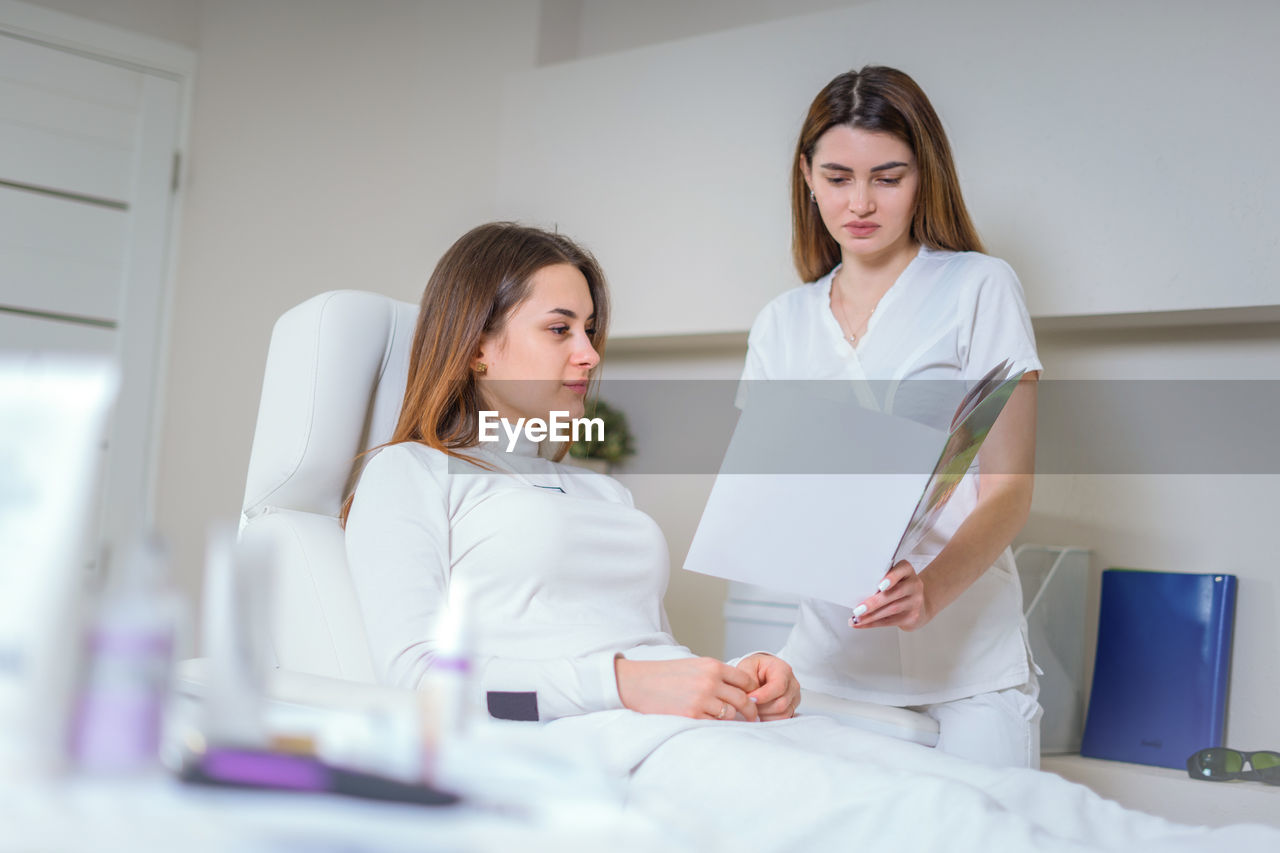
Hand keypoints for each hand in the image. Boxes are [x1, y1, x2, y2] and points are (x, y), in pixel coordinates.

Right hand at [615, 656, 759, 720]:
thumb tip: (737, 689)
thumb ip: (714, 674)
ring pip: (731, 713)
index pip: (745, 680)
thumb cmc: (664, 675)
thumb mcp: (693, 665)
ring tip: (727, 720)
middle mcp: (710, 681)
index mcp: (712, 666)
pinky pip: (714, 723)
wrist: (637, 683)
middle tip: (753, 718)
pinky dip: (714, 724)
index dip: (752, 690)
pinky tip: (710, 723)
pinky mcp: (692, 715)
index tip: (752, 698)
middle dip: (750, 710)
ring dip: (730, 718)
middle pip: (743, 699)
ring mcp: (702, 699)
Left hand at [736, 653, 800, 720]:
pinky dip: (768, 718)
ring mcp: (794, 698)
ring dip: (764, 714)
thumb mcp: (747, 666)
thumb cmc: (754, 669)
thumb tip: (749, 697)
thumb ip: (747, 680)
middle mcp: (793, 684)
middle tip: (748, 704)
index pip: (779, 686)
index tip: (750, 698)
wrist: (760, 673)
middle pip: (781, 703)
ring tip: (753, 706)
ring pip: (782, 714)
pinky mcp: (792, 709)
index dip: (764, 695)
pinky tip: (760, 711)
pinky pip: (782, 720)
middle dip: (762, 707)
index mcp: (783, 670)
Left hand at [850, 560, 932, 630]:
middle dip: (874, 603)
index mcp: (907, 571)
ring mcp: (916, 601)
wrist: (918, 606)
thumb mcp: (894, 579)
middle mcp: (914, 584)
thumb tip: (857, 591)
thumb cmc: (898, 588)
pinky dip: (873, 623)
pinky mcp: (912, 616)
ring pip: (892, 609)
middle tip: (859, 609)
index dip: (892, 577)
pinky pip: (891, 621)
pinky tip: (862, 623)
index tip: (881, 585)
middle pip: (895, 593)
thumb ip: (881, 579)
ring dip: (871, 616)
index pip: (902, 569)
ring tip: (857, 618)